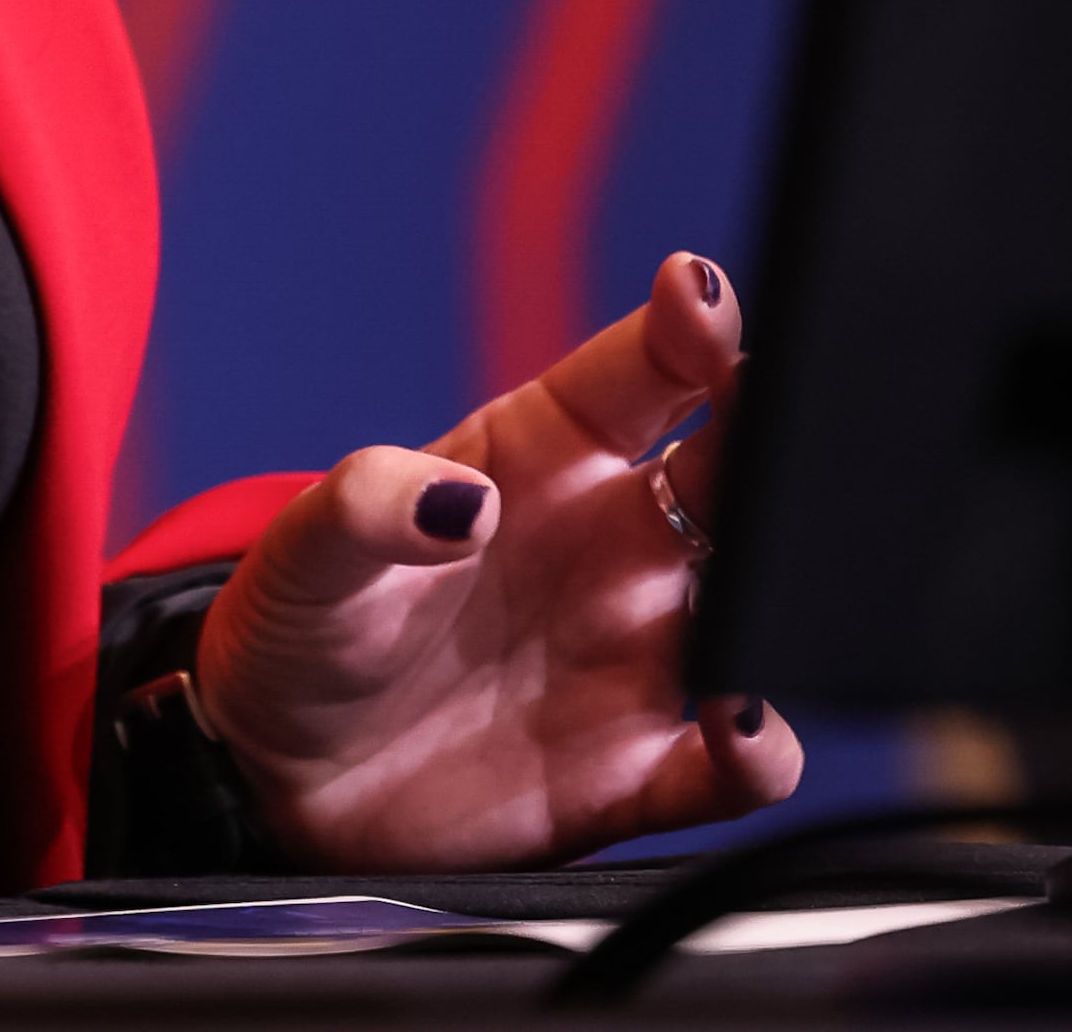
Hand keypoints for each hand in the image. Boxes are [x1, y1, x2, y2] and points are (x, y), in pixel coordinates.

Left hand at [192, 251, 797, 869]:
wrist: (280, 775)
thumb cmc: (302, 626)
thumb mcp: (305, 550)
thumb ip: (369, 504)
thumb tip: (462, 502)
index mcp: (544, 456)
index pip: (645, 371)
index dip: (687, 324)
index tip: (699, 297)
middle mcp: (614, 545)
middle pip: (736, 472)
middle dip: (777, 442)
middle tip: (791, 435)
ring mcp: (637, 653)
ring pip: (761, 607)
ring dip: (787, 597)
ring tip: (771, 592)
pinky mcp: (635, 768)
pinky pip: (732, 759)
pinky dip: (760, 747)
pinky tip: (736, 731)